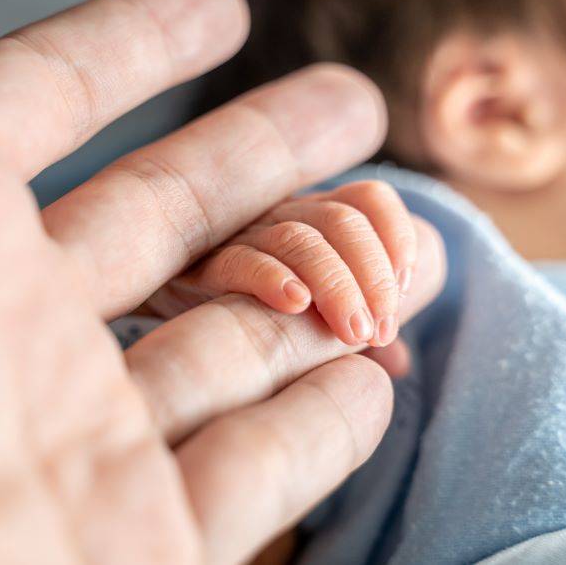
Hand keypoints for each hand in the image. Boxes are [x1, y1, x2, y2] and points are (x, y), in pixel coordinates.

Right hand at [149, 180, 419, 346]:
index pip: (370, 199)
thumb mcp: (306, 319)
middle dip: (374, 275)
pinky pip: (241, 260)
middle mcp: (282, 215)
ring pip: (301, 238)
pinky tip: (294, 305)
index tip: (407, 286)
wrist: (158, 310)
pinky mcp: (202, 266)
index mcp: (314, 217)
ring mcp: (242, 236)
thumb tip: (398, 364)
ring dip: (338, 286)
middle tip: (382, 329)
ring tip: (354, 334)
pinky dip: (272, 278)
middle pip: (343, 220)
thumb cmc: (245, 311)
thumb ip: (348, 331)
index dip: (397, 236)